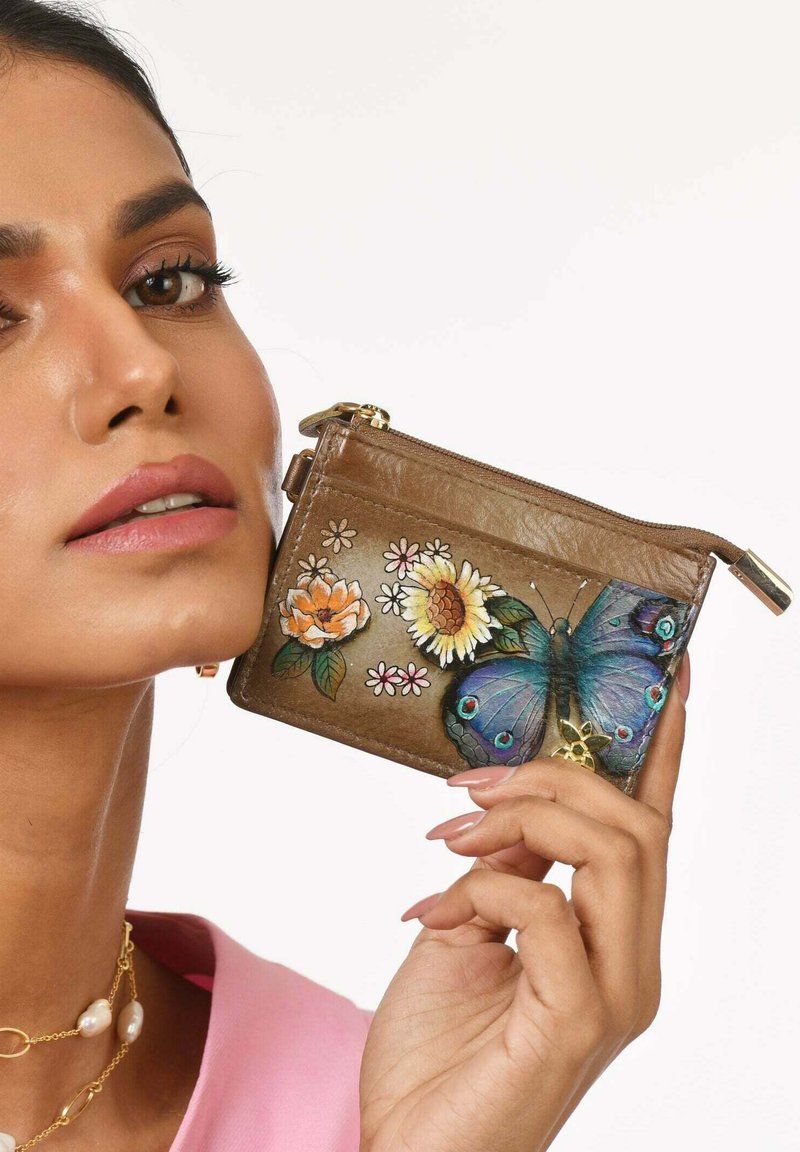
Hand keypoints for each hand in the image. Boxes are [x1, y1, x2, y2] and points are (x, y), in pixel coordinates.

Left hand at [359, 654, 689, 1151]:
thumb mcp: (466, 930)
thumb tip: (514, 808)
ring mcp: (613, 995)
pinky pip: (550, 910)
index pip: (650, 829)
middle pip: (637, 827)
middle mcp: (630, 965)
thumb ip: (506, 869)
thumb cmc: (436, 1052)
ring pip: (618, 852)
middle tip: (471, 786)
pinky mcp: (579, 1020)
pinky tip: (436, 910)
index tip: (670, 682)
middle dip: (553, 780)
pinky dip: (488, 887)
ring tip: (451, 835)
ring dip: (525, 819)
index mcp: (611, 941)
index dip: (663, 753)